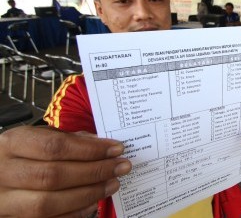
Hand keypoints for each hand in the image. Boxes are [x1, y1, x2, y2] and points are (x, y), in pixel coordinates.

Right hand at [0, 126, 131, 216]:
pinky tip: (93, 202)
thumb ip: (66, 139)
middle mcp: (3, 173)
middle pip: (54, 175)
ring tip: (113, 184)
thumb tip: (99, 142)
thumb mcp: (36, 138)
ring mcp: (4, 201)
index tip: (116, 148)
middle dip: (94, 171)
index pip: (54, 146)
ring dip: (88, 194)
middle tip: (121, 167)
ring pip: (49, 203)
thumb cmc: (19, 154)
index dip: (90, 149)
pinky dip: (75, 213)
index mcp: (11, 145)